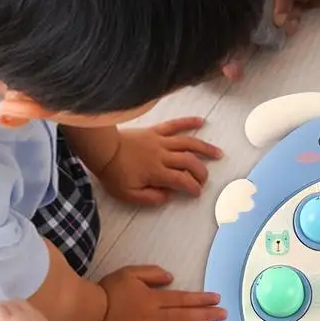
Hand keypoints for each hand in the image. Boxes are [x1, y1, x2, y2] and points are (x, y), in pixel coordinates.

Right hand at [93, 266, 225, 320]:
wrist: (87, 311)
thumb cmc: (109, 290)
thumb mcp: (130, 273)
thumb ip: (152, 274)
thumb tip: (172, 279)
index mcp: (154, 299)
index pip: (183, 299)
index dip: (201, 299)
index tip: (217, 299)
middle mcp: (154, 317)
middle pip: (185, 316)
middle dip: (206, 315)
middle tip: (224, 316)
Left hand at [98, 118, 221, 205]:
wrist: (101, 150)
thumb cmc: (113, 173)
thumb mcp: (129, 195)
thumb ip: (151, 198)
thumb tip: (168, 196)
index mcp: (156, 172)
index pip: (182, 180)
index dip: (193, 187)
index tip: (197, 193)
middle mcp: (162, 155)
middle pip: (190, 162)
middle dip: (202, 172)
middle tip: (205, 179)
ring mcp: (159, 141)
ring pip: (188, 143)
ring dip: (205, 148)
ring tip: (218, 153)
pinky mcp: (154, 131)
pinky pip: (173, 125)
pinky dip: (188, 122)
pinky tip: (201, 121)